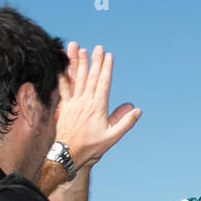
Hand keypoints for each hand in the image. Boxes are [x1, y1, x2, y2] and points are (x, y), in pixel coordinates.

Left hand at [55, 42, 140, 171]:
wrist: (69, 154)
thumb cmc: (92, 147)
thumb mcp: (112, 137)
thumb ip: (125, 123)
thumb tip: (137, 110)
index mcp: (98, 107)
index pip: (103, 83)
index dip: (106, 68)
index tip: (109, 56)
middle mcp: (85, 102)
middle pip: (91, 77)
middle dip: (95, 61)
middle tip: (98, 47)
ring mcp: (74, 103)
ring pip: (77, 79)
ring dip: (80, 63)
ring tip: (81, 50)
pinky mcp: (65, 107)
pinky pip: (63, 89)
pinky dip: (63, 76)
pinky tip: (62, 66)